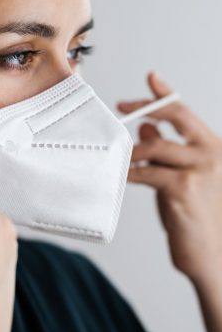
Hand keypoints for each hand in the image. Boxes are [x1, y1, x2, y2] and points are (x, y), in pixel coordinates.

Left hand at [117, 73, 221, 284]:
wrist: (211, 253)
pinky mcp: (183, 189)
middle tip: (124, 107)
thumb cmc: (195, 213)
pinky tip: (122, 174)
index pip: (186, 112)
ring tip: (119, 153)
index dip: (166, 93)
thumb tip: (145, 128)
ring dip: (133, 149)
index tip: (151, 78)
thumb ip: (165, 151)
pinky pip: (149, 172)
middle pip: (178, 115)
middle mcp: (210, 153)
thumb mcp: (180, 175)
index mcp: (211, 146)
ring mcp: (200, 170)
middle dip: (148, 106)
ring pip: (157, 146)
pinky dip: (132, 171)